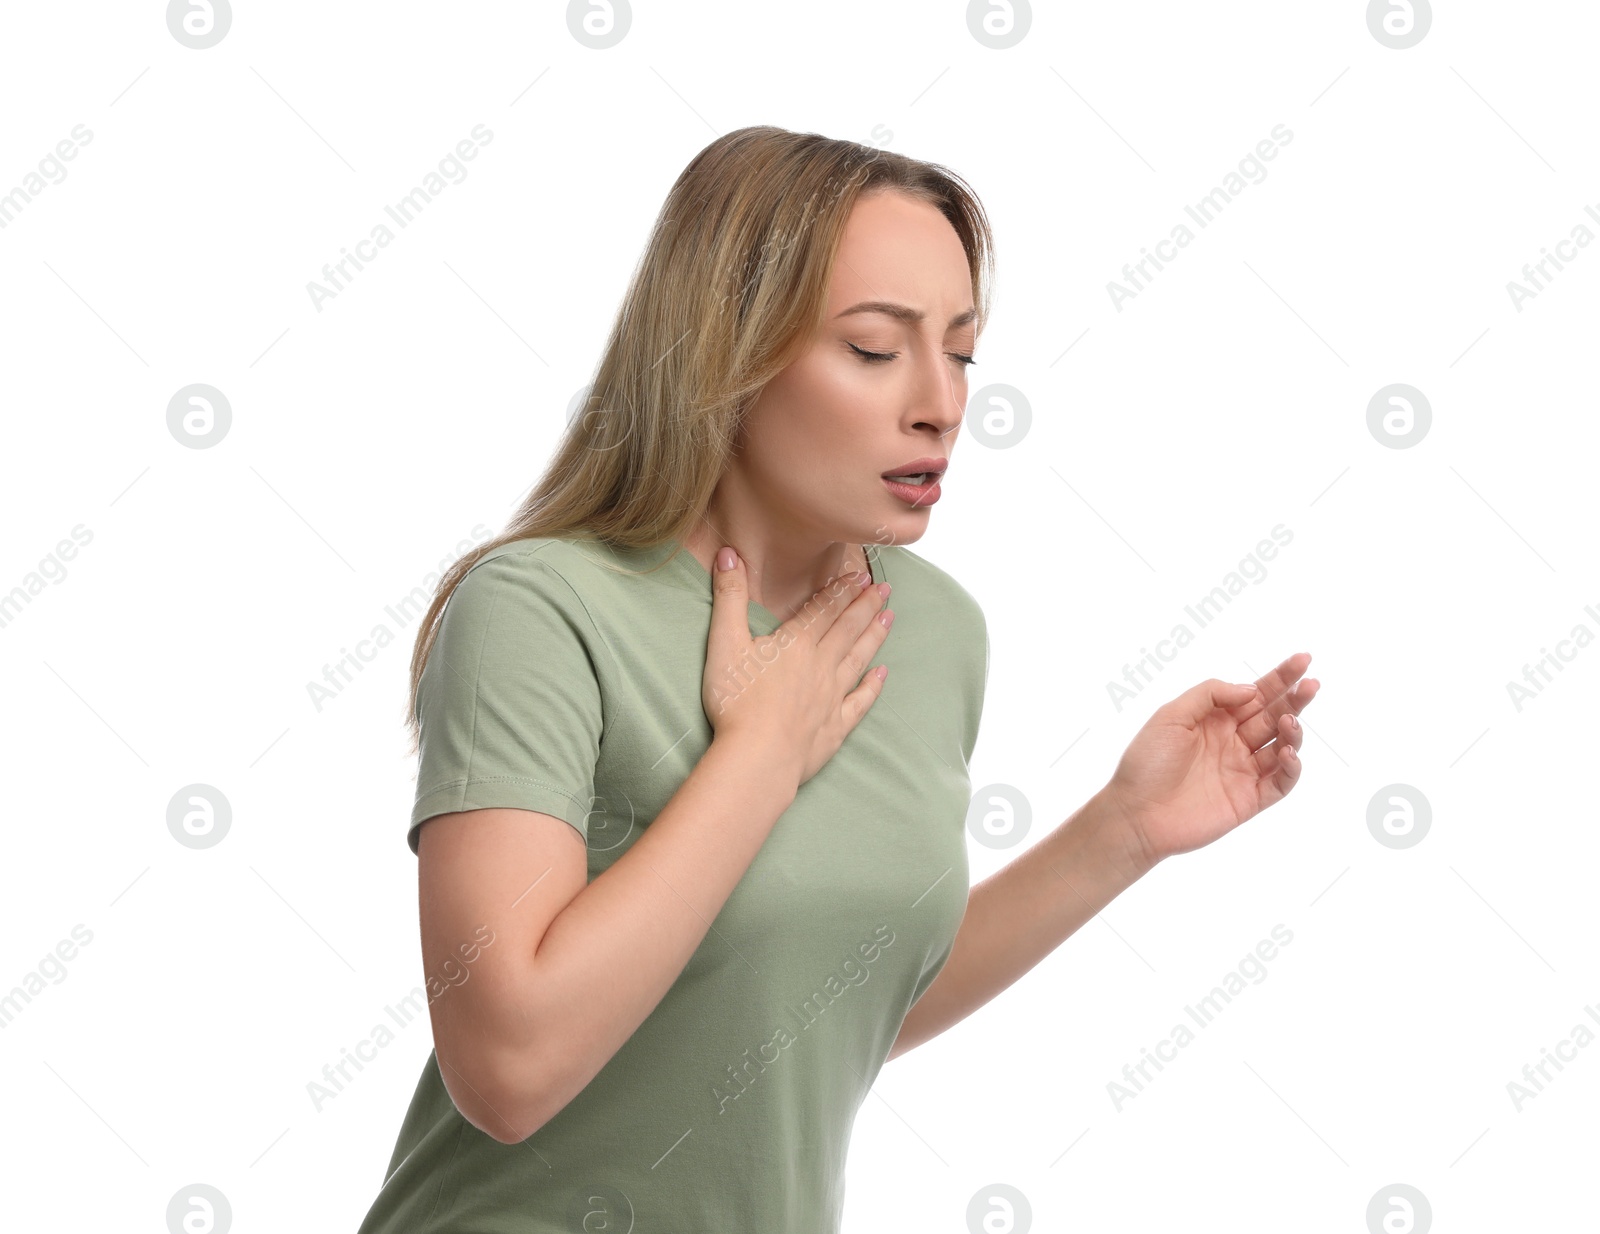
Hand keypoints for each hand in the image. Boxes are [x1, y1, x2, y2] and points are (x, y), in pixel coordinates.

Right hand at [701, 546, 893, 786]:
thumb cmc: (736, 702)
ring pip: (858, 658)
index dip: (841, 590)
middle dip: (866, 605)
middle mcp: (820, 665)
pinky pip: (860, 702)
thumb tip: (729, 553)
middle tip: (886, 589)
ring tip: (890, 617)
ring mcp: (831, 697)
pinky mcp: (834, 727)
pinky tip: (882, 675)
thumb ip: (729, 596)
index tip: (860, 576)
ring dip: (874, 636)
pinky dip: (872, 687)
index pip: (823, 609)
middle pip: (847, 629)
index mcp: (795, 643)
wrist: (758, 758)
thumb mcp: (724, 642)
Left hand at [1102, 652, 1319, 868]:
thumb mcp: (1171, 716)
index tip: (1303, 660)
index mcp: (1215, 720)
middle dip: (1295, 699)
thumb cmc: (1146, 763)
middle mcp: (1233, 742)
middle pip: (1274, 715)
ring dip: (1293, 731)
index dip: (1280, 677)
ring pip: (1282, 746)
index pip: (1255, 694)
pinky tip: (1287, 752)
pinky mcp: (1249, 799)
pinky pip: (1281, 782)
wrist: (1136, 814)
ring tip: (1289, 721)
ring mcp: (1243, 771)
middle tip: (1312, 685)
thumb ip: (1209, 696)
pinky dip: (1291, 768)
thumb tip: (1250, 690)